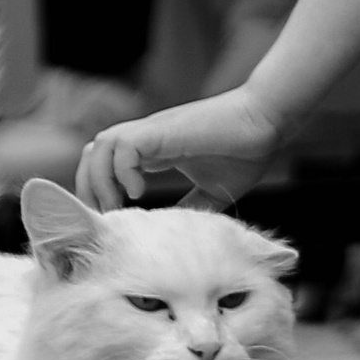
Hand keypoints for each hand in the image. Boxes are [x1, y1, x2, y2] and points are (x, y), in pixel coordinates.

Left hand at [74, 87, 284, 210]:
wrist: (267, 123)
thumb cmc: (245, 153)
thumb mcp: (212, 192)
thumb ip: (189, 209)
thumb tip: (174, 235)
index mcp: (154, 151)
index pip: (105, 164)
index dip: (101, 192)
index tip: (115, 222)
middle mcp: (146, 140)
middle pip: (93, 155)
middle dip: (92, 189)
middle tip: (109, 219)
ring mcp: (152, 133)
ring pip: (100, 147)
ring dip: (102, 181)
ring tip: (119, 206)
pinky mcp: (161, 131)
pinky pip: (123, 146)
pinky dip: (123, 171)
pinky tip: (140, 191)